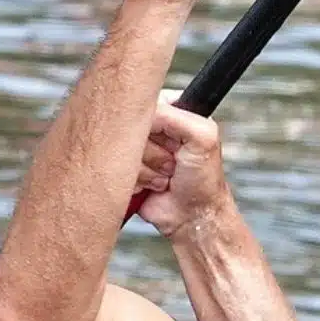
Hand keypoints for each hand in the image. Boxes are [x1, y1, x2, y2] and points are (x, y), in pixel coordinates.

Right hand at [134, 90, 231, 237]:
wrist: (193, 217)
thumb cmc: (205, 181)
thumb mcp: (203, 138)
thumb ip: (174, 116)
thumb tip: (142, 113)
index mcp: (172, 112)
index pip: (145, 103)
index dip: (154, 126)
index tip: (170, 141)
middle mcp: (153, 128)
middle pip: (129, 128)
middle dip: (151, 151)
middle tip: (171, 163)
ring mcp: (138, 149)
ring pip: (121, 151)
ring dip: (146, 170)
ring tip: (165, 178)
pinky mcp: (125, 169)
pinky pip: (114, 169)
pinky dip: (135, 182)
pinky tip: (152, 187)